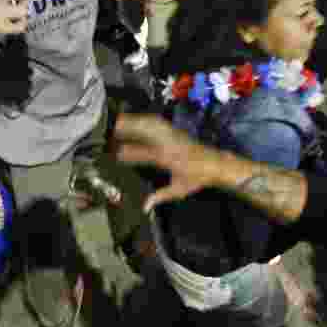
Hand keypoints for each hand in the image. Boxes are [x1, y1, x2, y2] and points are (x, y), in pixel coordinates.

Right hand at [111, 113, 231, 211]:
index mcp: (167, 158)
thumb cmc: (197, 178)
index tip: (116, 154)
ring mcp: (172, 135)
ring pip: (150, 124)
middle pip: (145, 131)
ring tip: (119, 122)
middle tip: (111, 130)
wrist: (215, 164)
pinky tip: (137, 120)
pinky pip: (157, 122)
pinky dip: (144, 120)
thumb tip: (144, 207)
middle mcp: (169, 144)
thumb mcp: (178, 190)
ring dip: (134, 122)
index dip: (128, 154)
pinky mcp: (175, 131)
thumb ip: (159, 196)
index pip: (143, 154)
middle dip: (128, 128)